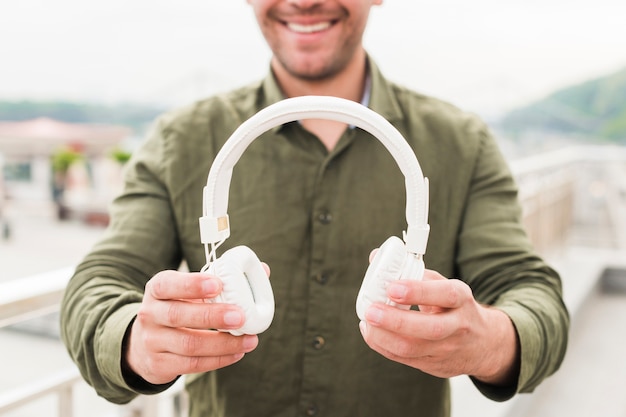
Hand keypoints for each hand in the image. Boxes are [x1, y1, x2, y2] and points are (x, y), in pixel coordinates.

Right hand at [124, 268, 267, 384]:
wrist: (144, 344)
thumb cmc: (178, 308)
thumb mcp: (189, 291)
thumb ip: (224, 280)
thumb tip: (263, 270)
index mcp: (158, 289)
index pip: (169, 284)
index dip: (192, 284)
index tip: (218, 284)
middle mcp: (150, 314)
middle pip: (178, 315)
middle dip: (212, 316)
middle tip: (240, 316)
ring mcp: (153, 341)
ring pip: (189, 344)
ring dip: (223, 343)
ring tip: (249, 339)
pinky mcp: (160, 365)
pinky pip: (192, 365)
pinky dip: (218, 360)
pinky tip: (237, 353)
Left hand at [359, 269, 518, 385]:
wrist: (483, 344)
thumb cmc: (453, 307)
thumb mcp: (443, 285)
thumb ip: (412, 271)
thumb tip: (375, 256)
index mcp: (461, 299)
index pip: (445, 294)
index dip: (418, 291)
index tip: (392, 287)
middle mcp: (458, 326)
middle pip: (429, 328)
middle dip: (395, 320)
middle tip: (371, 310)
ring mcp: (447, 349)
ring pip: (413, 348)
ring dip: (383, 336)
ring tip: (366, 321)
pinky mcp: (434, 364)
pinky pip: (404, 359)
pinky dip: (382, 345)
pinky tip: (371, 332)